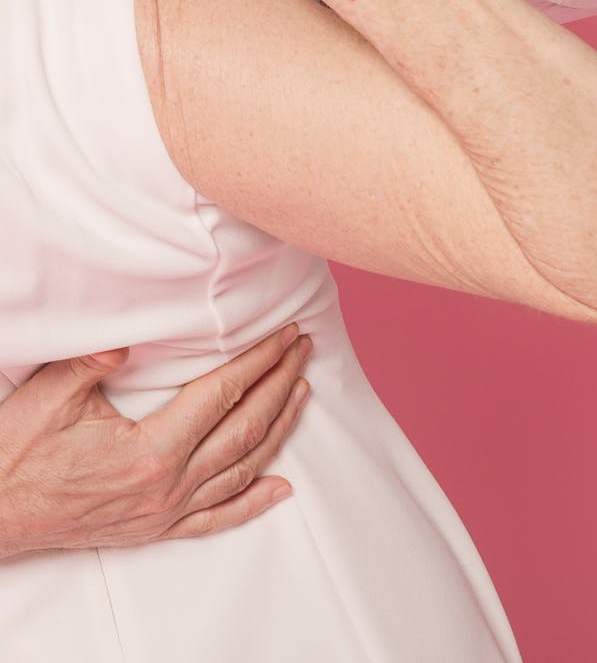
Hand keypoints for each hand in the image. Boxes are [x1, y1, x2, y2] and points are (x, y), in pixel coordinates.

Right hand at [0, 325, 310, 556]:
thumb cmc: (18, 452)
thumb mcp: (52, 395)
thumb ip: (95, 361)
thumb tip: (131, 340)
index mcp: (152, 450)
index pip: (225, 393)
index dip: (260, 360)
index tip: (285, 334)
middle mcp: (169, 486)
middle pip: (245, 427)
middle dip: (280, 382)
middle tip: (302, 348)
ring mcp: (165, 512)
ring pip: (242, 469)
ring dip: (280, 429)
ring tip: (302, 392)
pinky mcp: (155, 529)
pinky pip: (217, 518)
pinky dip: (253, 502)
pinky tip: (280, 489)